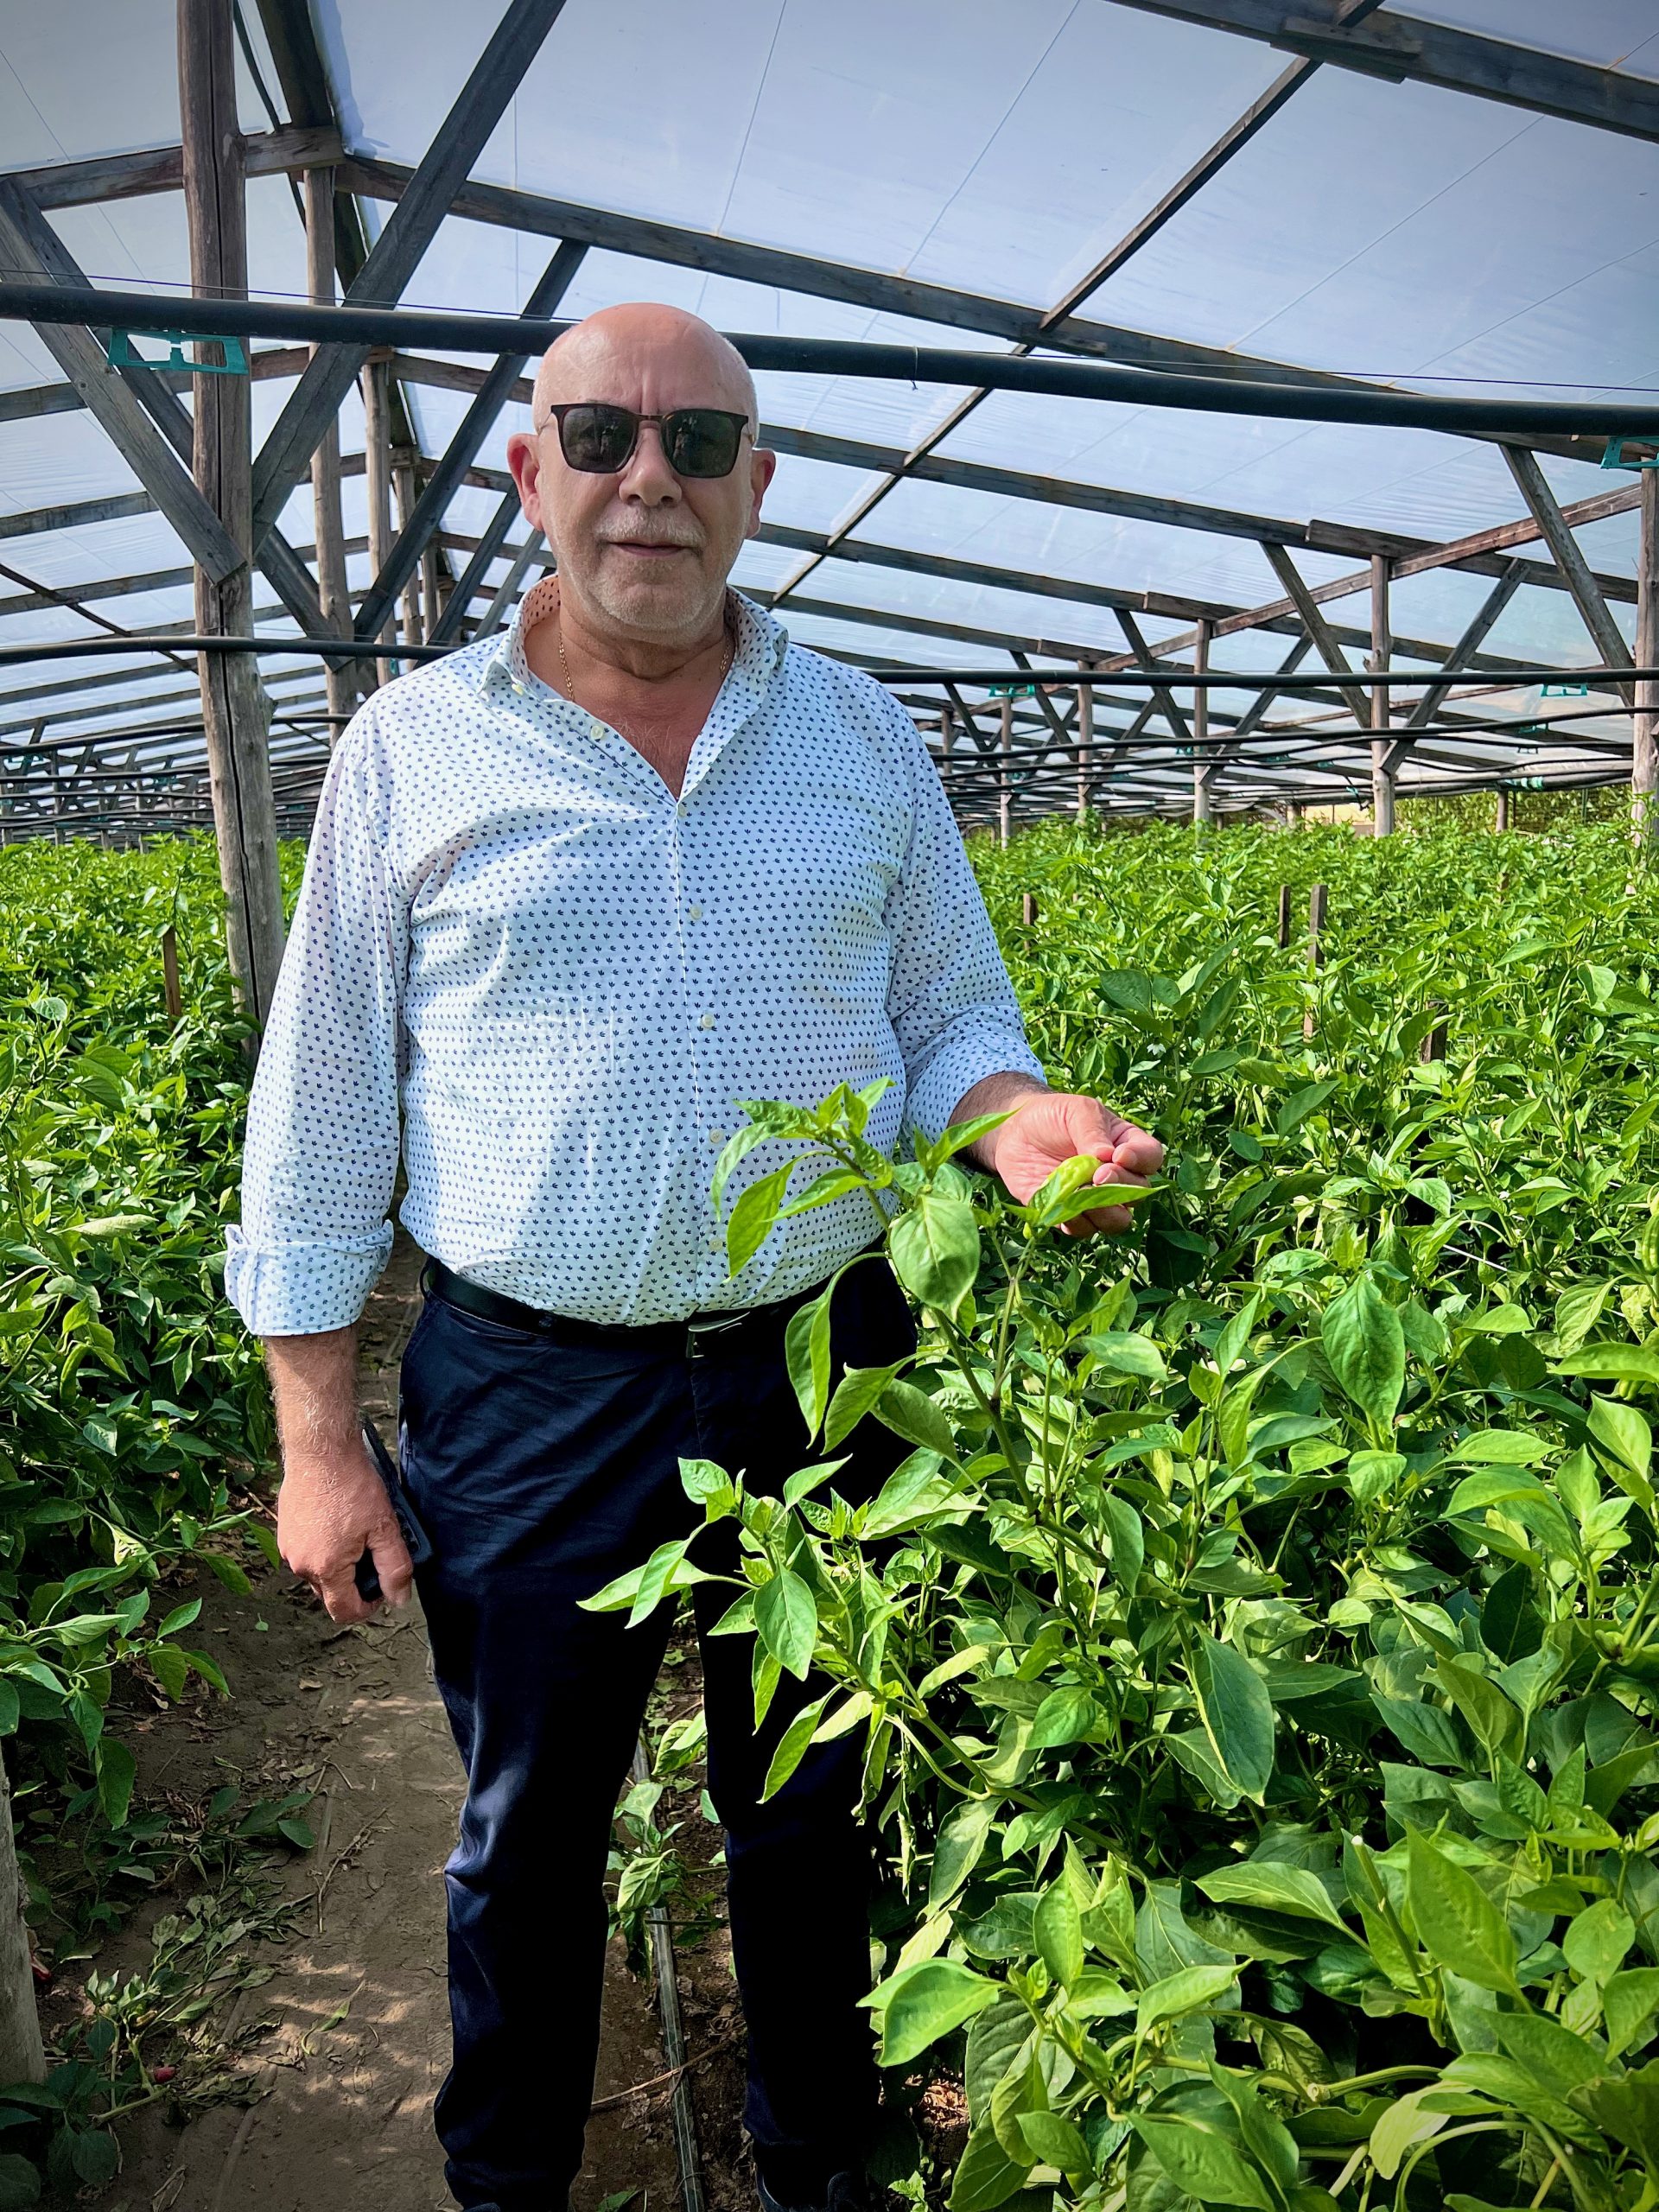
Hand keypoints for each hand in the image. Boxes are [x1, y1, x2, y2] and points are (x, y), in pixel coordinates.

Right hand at [277, 1440, 413, 1624]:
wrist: (320, 1450)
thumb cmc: (351, 1485)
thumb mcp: (384, 1526)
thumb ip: (395, 1567)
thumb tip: (399, 1598)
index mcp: (326, 1569)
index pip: (344, 1611)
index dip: (368, 1607)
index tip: (381, 1591)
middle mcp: (300, 1564)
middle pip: (330, 1591)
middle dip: (354, 1581)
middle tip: (373, 1552)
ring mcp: (288, 1547)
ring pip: (318, 1570)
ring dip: (338, 1562)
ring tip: (357, 1531)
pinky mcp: (284, 1530)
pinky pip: (307, 1551)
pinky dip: (323, 1545)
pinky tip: (338, 1521)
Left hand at [980, 1090, 1163, 1235]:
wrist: (1015, 1132)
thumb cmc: (1053, 1115)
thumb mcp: (1076, 1110)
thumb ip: (1093, 1130)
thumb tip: (1108, 1156)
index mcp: (1126, 1146)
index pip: (1151, 1158)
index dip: (1141, 1161)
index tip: (1118, 1155)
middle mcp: (1116, 1177)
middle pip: (1138, 1193)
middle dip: (1121, 1186)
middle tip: (1098, 1175)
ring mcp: (1094, 1198)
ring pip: (1117, 1220)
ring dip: (1104, 1212)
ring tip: (1080, 1193)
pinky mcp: (1069, 1214)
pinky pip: (1082, 1229)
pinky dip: (1075, 1222)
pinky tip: (1061, 1204)